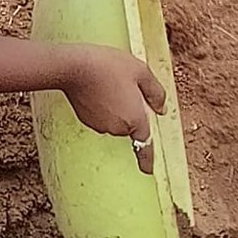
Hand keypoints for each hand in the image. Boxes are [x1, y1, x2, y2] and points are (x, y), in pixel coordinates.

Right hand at [61, 44, 164, 164]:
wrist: (75, 67)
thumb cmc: (109, 66)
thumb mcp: (141, 71)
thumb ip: (155, 92)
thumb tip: (162, 108)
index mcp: (135, 119)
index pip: (144, 146)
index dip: (147, 160)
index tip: (147, 170)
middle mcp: (118, 128)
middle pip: (130, 125)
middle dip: (130, 111)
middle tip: (123, 86)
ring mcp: (100, 126)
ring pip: (114, 120)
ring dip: (115, 108)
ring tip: (108, 83)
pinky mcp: (87, 120)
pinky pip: (100, 117)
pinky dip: (102, 107)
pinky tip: (97, 88)